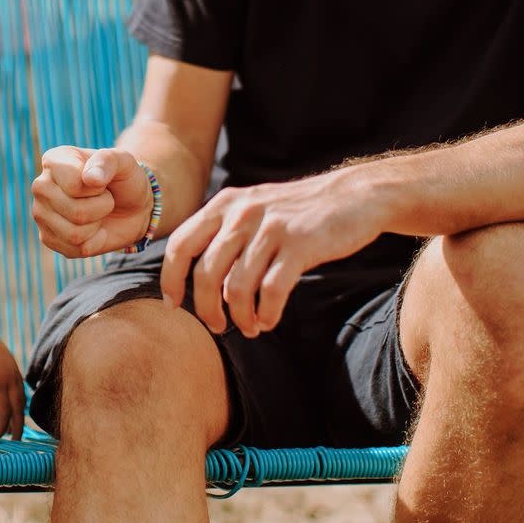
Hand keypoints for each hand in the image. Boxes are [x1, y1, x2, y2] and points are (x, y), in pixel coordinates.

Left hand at [0, 313, 24, 440]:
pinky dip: (18, 401)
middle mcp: (10, 377)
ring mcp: (13, 369)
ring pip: (21, 397)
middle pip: (19, 408)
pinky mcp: (12, 364)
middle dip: (17, 426)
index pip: (4, 412)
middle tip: (14, 442)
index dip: (0, 428)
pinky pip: (20, 387)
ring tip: (11, 429)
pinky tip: (10, 407)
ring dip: (18, 414)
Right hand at [32, 146, 152, 257]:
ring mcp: (41, 214)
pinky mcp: (47, 238)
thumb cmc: (123, 180)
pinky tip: (94, 228)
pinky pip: (76, 249)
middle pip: (75, 212)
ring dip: (97, 225)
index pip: (74, 186)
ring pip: (75, 234)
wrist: (130, 207)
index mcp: (54, 161)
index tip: (102, 181)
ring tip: (98, 212)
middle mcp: (41, 186)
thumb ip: (107, 161)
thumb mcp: (124, 162)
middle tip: (104, 198)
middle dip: (101, 208)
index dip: (98, 188)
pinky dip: (94, 241)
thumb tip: (89, 179)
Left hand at [161, 168, 380, 338]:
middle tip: (217, 326)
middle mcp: (242, 212)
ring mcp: (271, 228)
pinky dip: (266, 314)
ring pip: (236, 287)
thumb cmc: (297, 212)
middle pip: (205, 273)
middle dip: (206, 309)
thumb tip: (198, 284)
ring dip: (240, 317)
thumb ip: (224, 236)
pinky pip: (271, 291)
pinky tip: (268, 320)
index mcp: (224, 204)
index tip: (174, 305)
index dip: (171, 279)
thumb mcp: (252, 209)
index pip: (180, 244)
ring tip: (249, 327)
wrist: (353, 195)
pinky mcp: (300, 244)